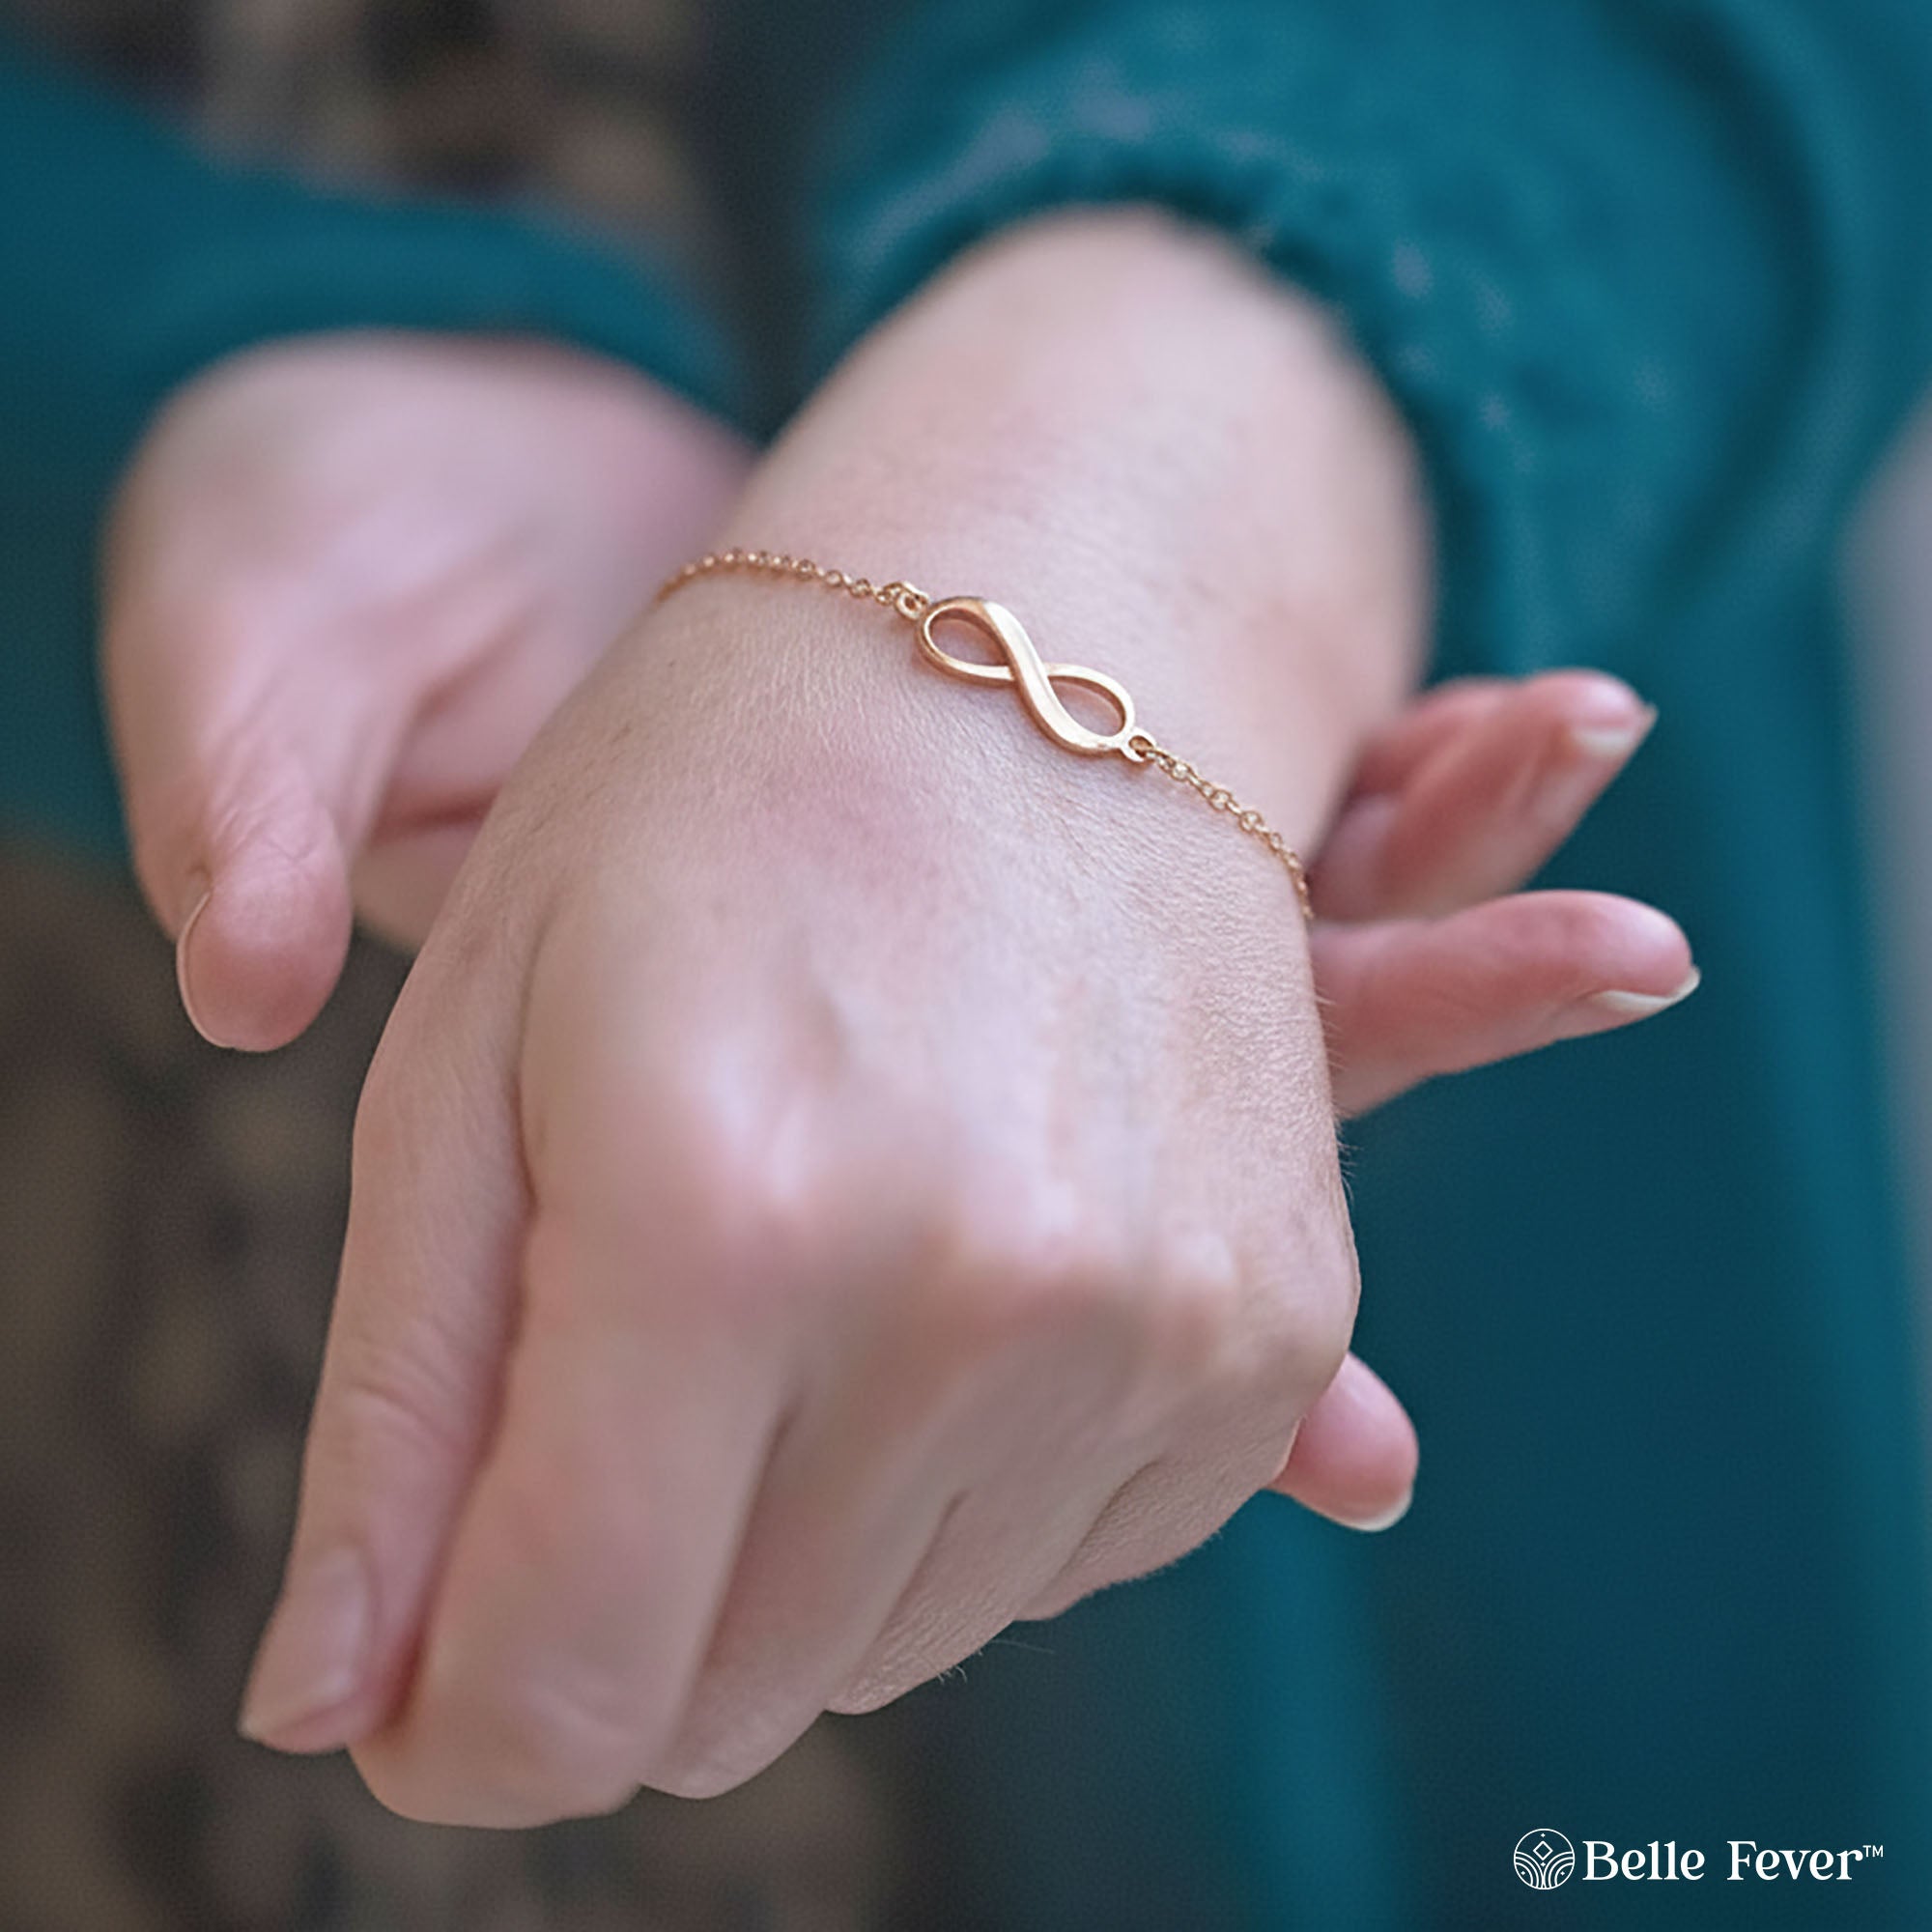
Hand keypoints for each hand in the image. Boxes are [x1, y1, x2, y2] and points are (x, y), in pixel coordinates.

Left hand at [230, 214, 1692, 1824]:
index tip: (430, 1662)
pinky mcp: (1267, 1331)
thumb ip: (402, 1410)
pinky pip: (1059, 1556)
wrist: (1032, 640)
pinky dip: (955, 1487)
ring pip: (897, 1641)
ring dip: (795, 1537)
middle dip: (627, 1602)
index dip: (463, 1715)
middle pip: (731, 1696)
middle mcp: (980, 1303)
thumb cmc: (700, 813)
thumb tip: (336, 1712)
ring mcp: (1162, 1326)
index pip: (559, 1688)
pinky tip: (930, 1279)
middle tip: (619, 1372)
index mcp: (723, 1217)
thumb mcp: (469, 1053)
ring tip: (791, 1272)